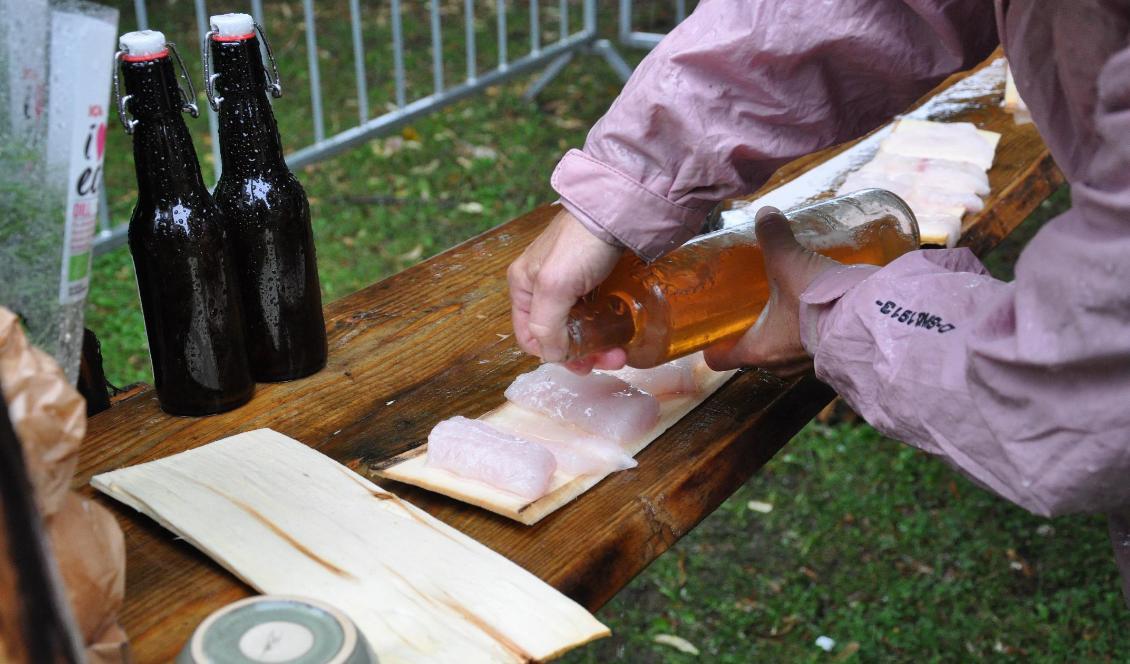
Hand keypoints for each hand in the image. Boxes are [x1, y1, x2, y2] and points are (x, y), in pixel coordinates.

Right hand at [508, 208, 625, 368]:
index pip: (529, 336)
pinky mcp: (594, 277)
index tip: (581, 363)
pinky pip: (596, 312)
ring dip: (598, 344)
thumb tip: (554, 355)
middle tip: (609, 359)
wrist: (617, 211)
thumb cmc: (582, 243)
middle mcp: (542, 286)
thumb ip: (546, 325)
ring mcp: (569, 282)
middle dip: (582, 352)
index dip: (553, 354)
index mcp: (522, 286)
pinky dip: (607, 326)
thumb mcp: (554, 286)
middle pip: (557, 334)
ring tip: (621, 350)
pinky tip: (622, 331)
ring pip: (579, 326)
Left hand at [703, 206, 838, 376]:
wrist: (871, 320)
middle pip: (751, 351)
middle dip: (751, 328)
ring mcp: (805, 366)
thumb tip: (765, 214)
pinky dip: (807, 331)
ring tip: (784, 300)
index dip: (712, 342)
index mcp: (757, 350)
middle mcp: (778, 365)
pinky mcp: (830, 358)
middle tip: (751, 302)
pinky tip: (814, 307)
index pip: (719, 358)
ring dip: (781, 329)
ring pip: (781, 350)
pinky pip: (809, 347)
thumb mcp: (790, 263)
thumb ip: (774, 237)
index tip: (714, 324)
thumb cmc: (818, 301)